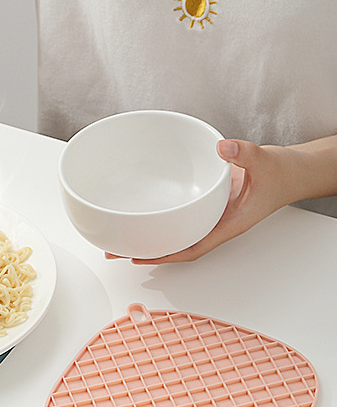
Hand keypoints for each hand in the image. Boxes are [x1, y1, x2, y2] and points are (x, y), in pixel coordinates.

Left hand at [108, 139, 296, 263]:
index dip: (165, 256)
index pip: (192, 248)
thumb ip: (244, 154)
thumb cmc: (282, 173)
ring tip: (116, 236)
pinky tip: (142, 214)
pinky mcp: (207, 203)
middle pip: (175, 244)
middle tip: (113, 251)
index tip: (140, 259)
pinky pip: (180, 215)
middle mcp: (214, 224)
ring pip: (175, 231)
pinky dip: (161, 217)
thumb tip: (222, 147)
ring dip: (148, 235)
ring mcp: (209, 215)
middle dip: (145, 250)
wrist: (292, 171)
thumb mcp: (264, 161)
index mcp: (228, 225)